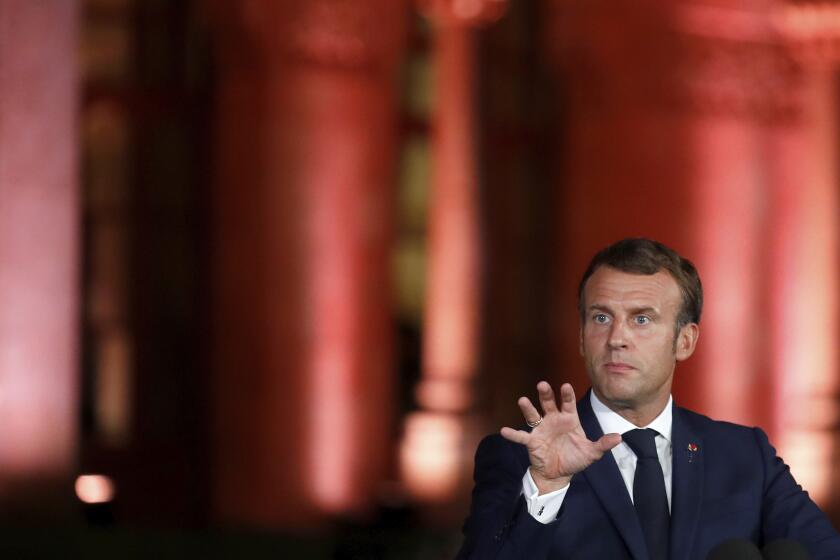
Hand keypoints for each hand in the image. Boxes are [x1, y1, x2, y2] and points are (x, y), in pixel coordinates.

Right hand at [501, 382, 620, 493]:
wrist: (559, 474)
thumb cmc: (575, 458)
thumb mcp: (591, 452)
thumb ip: (603, 444)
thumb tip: (619, 438)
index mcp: (568, 419)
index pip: (568, 404)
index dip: (567, 395)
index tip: (566, 386)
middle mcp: (553, 420)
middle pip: (548, 403)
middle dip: (545, 394)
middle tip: (542, 385)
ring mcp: (541, 429)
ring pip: (533, 415)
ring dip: (528, 408)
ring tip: (522, 400)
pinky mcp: (532, 441)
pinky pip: (521, 436)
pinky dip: (513, 434)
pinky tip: (504, 431)